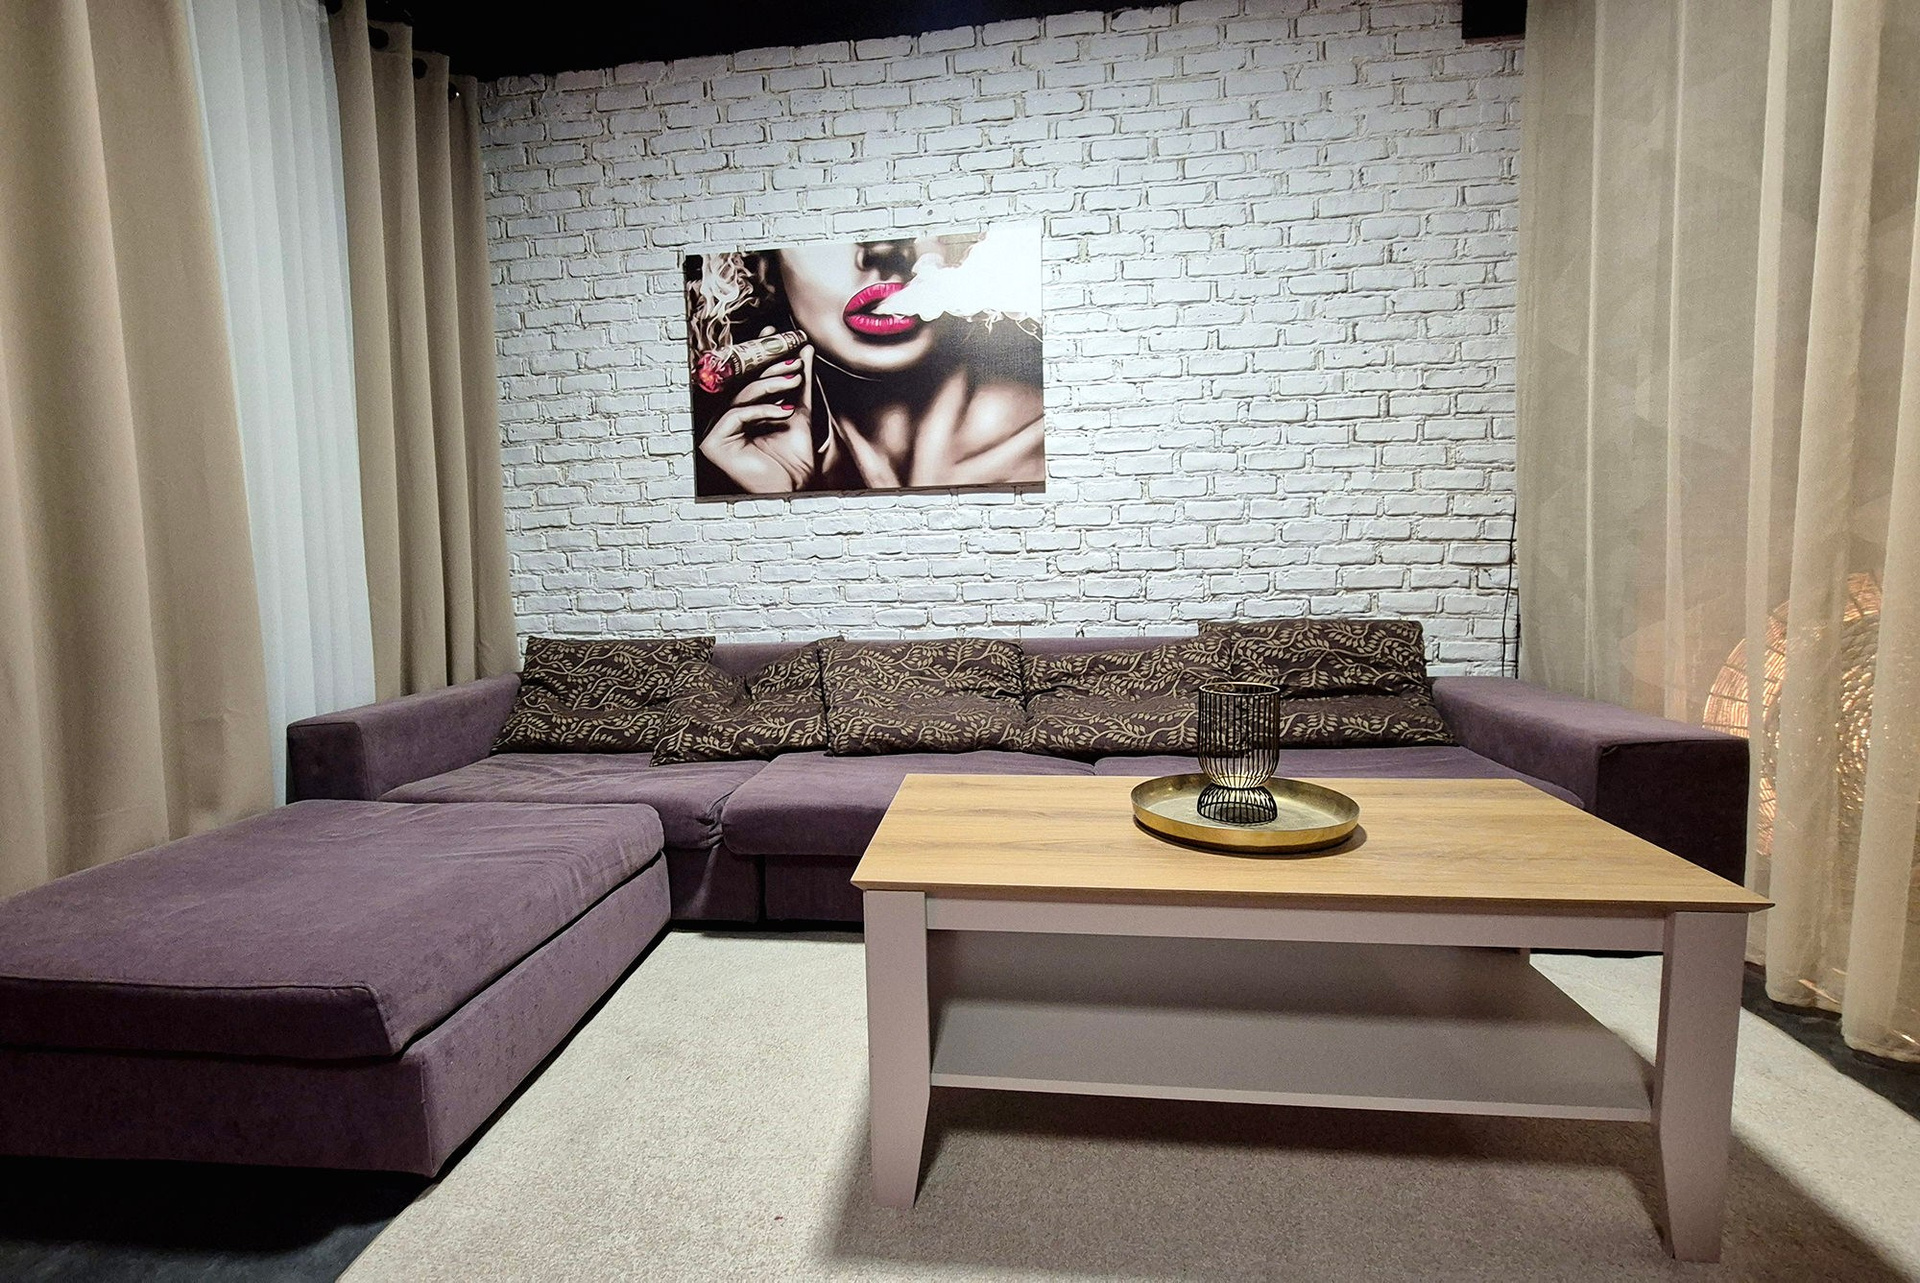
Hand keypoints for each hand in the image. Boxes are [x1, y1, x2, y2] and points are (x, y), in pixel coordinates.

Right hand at [698, 327, 815, 493]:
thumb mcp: (798, 410)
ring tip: (794, 380)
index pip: (748, 378)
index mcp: (740, 412)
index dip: (757, 353)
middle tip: (793, 359)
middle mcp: (724, 420)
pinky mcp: (713, 443)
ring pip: (740, 397)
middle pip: (743, 384)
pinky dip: (761, 411)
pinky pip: (736, 416)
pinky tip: (783, 413)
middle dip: (769, 368)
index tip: (773, 332)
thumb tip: (803, 350)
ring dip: (770, 385)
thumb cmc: (794, 456)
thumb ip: (798, 383)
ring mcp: (716, 431)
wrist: (795, 485)